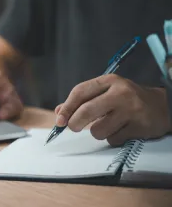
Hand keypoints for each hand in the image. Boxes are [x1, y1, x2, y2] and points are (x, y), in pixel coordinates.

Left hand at [55, 74, 171, 145]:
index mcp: (109, 81)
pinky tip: (121, 130)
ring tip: (107, 126)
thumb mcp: (106, 92)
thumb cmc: (127, 98)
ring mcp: (131, 110)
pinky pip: (113, 139)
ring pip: (98, 130)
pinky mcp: (139, 127)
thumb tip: (59, 113)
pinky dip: (112, 138)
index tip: (59, 120)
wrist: (162, 106)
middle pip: (86, 111)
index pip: (80, 92)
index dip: (67, 107)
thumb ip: (82, 100)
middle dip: (74, 123)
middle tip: (73, 127)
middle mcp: (120, 93)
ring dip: (97, 132)